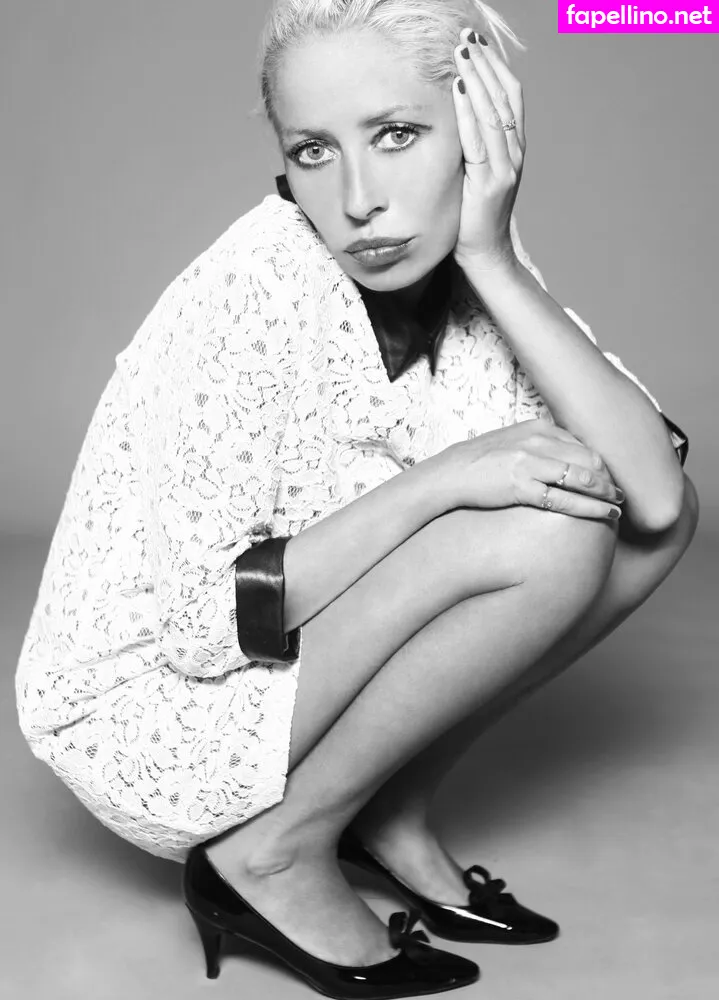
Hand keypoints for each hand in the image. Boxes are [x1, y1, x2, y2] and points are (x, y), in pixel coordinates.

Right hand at [432, 419, 623, 520]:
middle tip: (620, 493)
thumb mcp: (514, 441)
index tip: (608, 477)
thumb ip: (542, 444)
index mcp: (539, 428)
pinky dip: (590, 508)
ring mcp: (530, 464)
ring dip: (606, 493)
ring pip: (583, 478)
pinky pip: (565, 499)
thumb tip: (568, 457)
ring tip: (618, 504)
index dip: (600, 463)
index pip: (582, 444)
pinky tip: (604, 514)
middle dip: (609, 477)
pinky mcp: (522, 487)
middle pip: (589, 459)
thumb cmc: (482, 461)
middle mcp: (538, 442)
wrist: (451, 473)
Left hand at [451, 27, 524, 272]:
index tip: (478, 43)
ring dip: (479, 81)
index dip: (496, 67)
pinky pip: (480, 143)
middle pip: (506, 98)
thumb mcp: (476, 174)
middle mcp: (515, 155)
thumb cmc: (474, 217)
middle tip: (467, 38)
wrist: (485, 256)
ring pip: (495, 115)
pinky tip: (460, 92)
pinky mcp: (490, 185)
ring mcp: (506, 170)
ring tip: (462, 54)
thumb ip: (474, 147)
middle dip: (486, 64)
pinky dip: (470, 115)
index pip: (510, 97)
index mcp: (514, 149)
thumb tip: (455, 115)